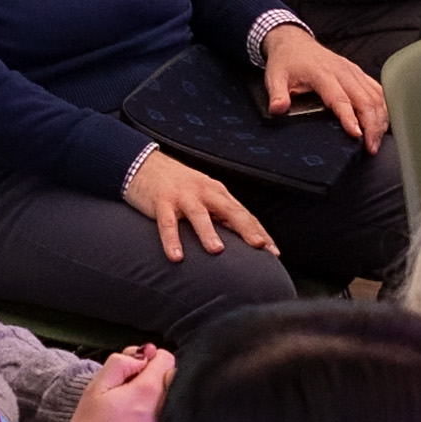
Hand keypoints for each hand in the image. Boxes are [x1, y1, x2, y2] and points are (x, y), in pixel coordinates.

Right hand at [67, 344, 169, 421]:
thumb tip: (140, 357)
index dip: (150, 360)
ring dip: (158, 406)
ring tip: (133, 419)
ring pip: (173, 407)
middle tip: (133, 393)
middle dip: (157, 380)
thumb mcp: (94, 390)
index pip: (167, 359)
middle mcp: (165, 412)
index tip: (138, 368)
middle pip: (173, 382)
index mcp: (148, 392)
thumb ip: (119, 364)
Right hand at [121, 148, 274, 260]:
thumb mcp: (204, 198)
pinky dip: (171, 240)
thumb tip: (241, 243)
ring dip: (208, 232)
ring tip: (217, 250)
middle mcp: (205, 193)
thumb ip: (220, 217)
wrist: (146, 165)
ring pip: (199, 215)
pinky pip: (167, 223)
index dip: (260, 232)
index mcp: (218, 194)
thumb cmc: (179, 187)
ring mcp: (183, 196)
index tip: (274, 252)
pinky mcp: (162, 202)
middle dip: (246, 229)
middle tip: (260, 246)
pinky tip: (176, 256)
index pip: (244, 214)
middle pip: (230, 210)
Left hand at [263, 25, 387, 141]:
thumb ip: (277, 95)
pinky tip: (384, 124)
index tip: (356, 135)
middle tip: (370, 148)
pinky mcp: (359, 73)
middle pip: (365, 100)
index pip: (341, 99)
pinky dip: (384, 108)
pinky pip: (378, 90)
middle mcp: (343, 72)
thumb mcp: (274, 77)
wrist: (294, 42)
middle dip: (371, 126)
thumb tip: (278, 110)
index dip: (350, 118)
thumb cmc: (286, 61)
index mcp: (323, 74)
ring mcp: (353, 72)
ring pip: (376, 96)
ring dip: (380, 120)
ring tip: (376, 141)